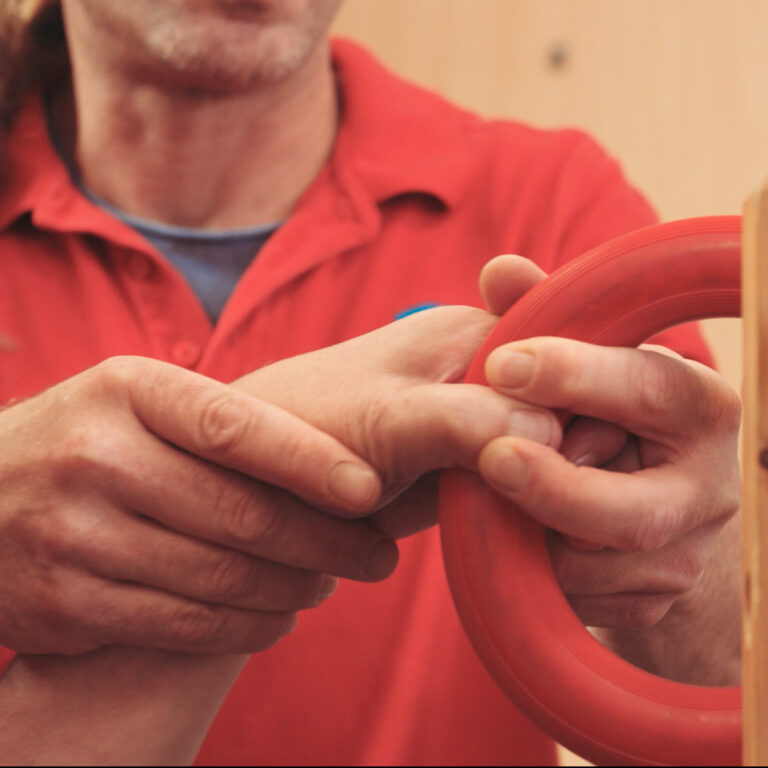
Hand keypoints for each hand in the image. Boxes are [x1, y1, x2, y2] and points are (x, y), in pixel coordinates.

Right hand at [0, 356, 394, 654]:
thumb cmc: (90, 438)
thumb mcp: (140, 401)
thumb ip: (220, 420)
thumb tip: (334, 458)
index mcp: (130, 391)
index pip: (236, 427)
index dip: (312, 461)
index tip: (372, 490)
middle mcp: (97, 458)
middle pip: (242, 514)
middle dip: (328, 542)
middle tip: (378, 554)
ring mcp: (75, 534)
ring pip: (221, 578)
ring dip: (295, 588)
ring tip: (331, 582)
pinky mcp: (65, 603)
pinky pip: (182, 626)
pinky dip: (247, 629)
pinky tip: (280, 618)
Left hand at [234, 304, 561, 537]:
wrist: (257, 480)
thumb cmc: (307, 427)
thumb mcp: (389, 418)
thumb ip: (466, 418)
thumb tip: (552, 431)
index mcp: (476, 332)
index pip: (573, 357)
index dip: (592, 405)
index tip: (587, 459)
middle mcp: (488, 369)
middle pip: (572, 409)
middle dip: (581, 456)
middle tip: (573, 505)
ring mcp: (483, 421)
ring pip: (555, 453)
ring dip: (561, 491)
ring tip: (559, 528)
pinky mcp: (472, 468)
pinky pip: (526, 488)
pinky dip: (534, 512)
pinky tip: (537, 538)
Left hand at [478, 337, 740, 626]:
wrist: (642, 494)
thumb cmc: (602, 408)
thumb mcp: (583, 360)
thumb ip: (543, 316)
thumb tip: (498, 270)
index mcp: (698, 406)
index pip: (647, 388)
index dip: (573, 376)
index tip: (500, 365)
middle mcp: (709, 485)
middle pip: (634, 510)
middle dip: (555, 488)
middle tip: (490, 457)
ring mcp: (688, 550)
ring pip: (597, 565)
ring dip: (534, 535)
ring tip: (494, 493)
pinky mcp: (657, 598)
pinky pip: (584, 598)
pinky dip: (536, 570)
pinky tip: (514, 534)